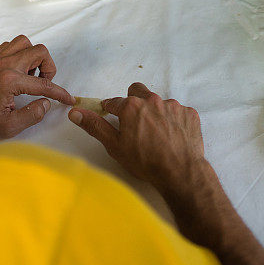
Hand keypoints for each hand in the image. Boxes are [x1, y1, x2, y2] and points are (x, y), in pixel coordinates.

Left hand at [0, 35, 73, 141]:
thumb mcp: (8, 127)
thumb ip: (32, 114)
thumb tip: (45, 104)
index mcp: (10, 81)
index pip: (44, 84)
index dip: (60, 93)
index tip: (67, 98)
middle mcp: (4, 65)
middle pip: (39, 51)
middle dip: (48, 67)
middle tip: (44, 83)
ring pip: (24, 43)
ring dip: (33, 57)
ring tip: (31, 75)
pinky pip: (9, 46)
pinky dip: (18, 55)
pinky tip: (17, 72)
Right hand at [68, 82, 204, 193]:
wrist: (180, 172)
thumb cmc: (145, 161)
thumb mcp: (114, 146)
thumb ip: (95, 126)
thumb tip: (75, 112)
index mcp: (131, 106)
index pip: (114, 102)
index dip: (111, 110)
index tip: (113, 116)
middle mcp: (152, 100)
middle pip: (137, 92)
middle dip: (134, 102)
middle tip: (135, 123)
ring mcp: (173, 106)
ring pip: (159, 102)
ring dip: (155, 113)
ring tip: (157, 135)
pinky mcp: (189, 113)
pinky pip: (177, 112)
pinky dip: (173, 121)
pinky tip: (172, 137)